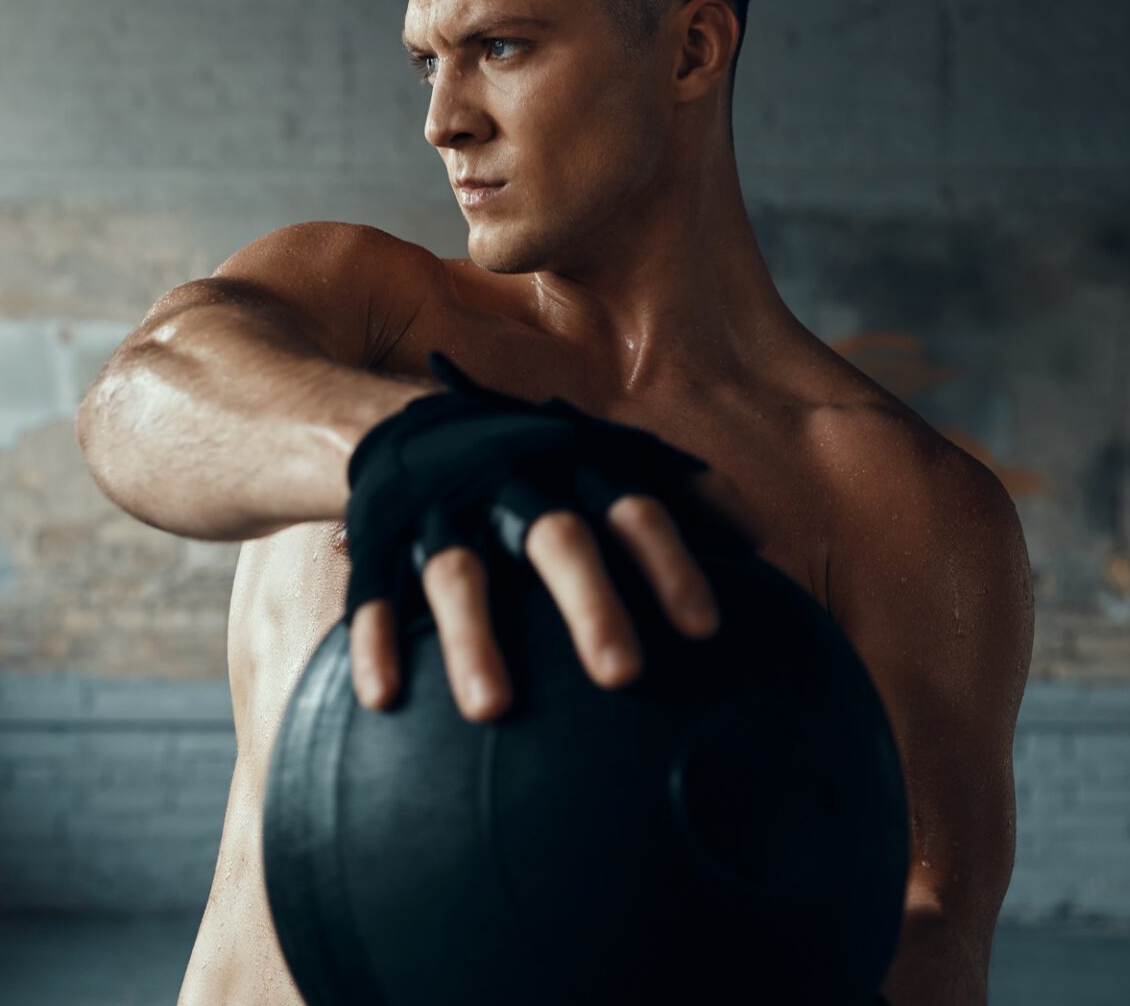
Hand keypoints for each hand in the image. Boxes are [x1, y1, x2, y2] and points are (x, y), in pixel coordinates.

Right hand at [349, 467, 759, 721]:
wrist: (399, 420)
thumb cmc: (525, 460)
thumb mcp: (595, 460)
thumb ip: (671, 491)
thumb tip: (757, 535)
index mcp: (568, 467)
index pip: (632, 508)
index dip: (670, 564)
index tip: (706, 629)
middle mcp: (507, 485)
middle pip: (555, 538)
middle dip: (590, 604)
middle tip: (626, 675)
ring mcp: (439, 513)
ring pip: (457, 572)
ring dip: (472, 638)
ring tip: (492, 709)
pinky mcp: (377, 542)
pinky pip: (373, 593)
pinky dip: (376, 641)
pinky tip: (382, 698)